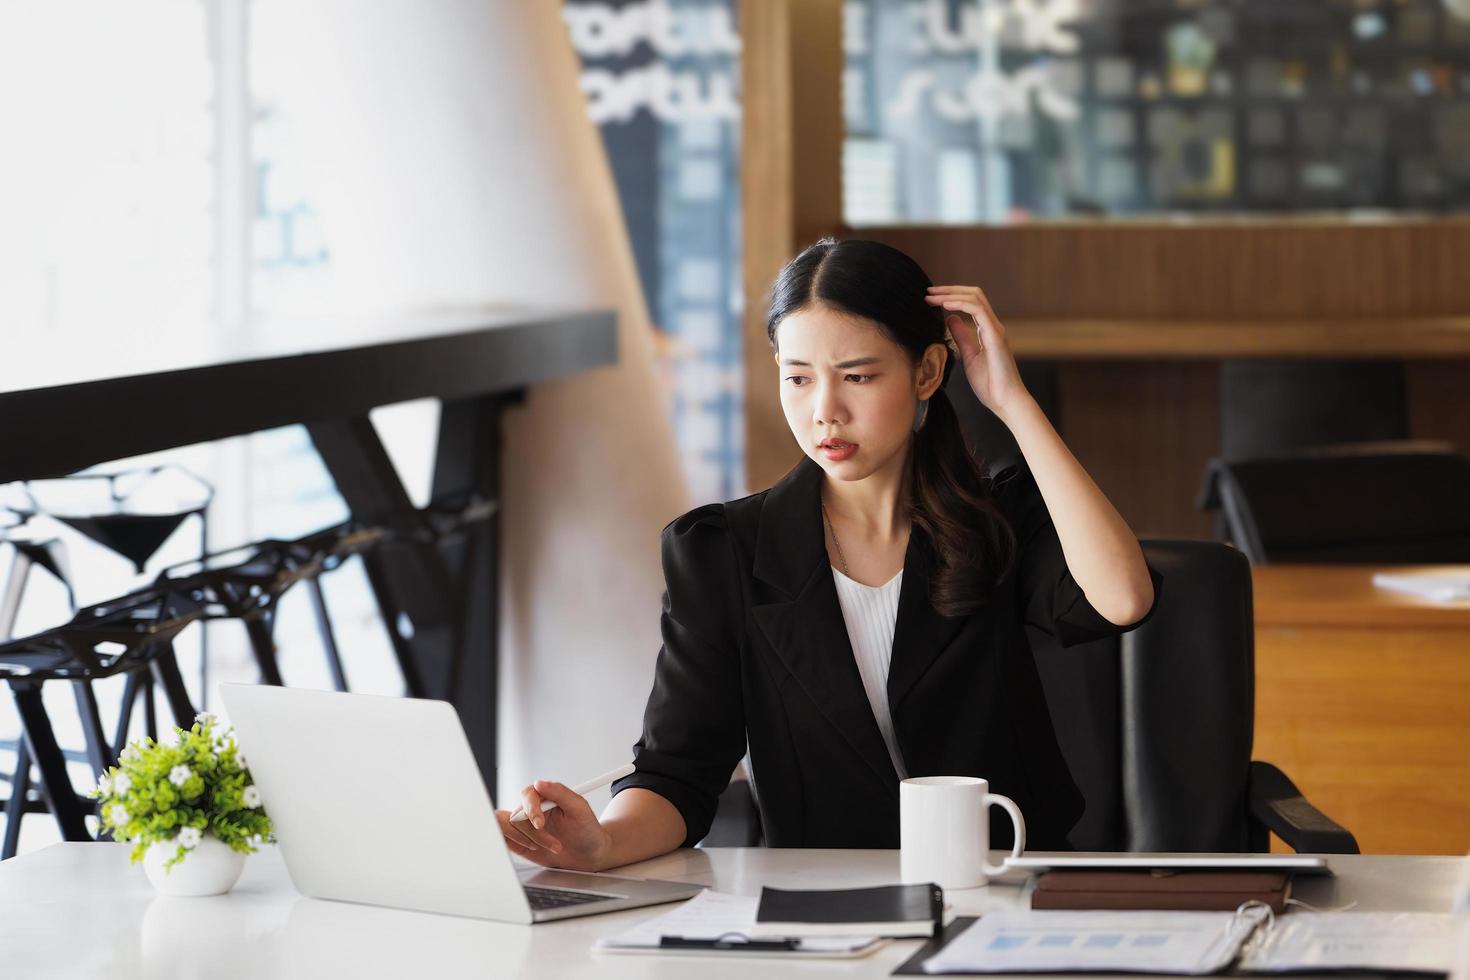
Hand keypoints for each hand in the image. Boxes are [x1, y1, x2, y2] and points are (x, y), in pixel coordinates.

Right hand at [495, 779, 612, 872]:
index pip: (527, 795)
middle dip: (530, 831)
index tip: (540, 824)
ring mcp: (525, 827)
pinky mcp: (520, 842)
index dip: (531, 809)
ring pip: (511, 829)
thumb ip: (560, 792)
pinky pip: (506, 841)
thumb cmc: (586, 829)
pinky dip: (516, 845)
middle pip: (516, 814)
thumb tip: (539, 783)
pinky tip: (535, 849)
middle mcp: (532, 810)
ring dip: (529, 841)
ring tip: (552, 847)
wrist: (589, 854)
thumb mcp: (579, 808)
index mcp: (545, 797)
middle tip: (550, 842)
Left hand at [924, 284, 1029, 421]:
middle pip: (973, 294)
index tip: (930, 297)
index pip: (970, 302)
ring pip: (975, 298)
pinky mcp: (995, 336)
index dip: (951, 296)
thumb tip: (950, 319)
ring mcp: (995, 329)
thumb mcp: (969, 357)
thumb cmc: (990, 384)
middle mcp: (993, 326)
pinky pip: (978, 311)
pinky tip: (945, 305)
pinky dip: (960, 304)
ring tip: (932, 296)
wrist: (1005, 401)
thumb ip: (962, 337)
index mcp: (987, 330)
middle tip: (928, 291)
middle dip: (949, 290)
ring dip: (951, 294)